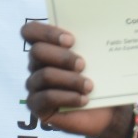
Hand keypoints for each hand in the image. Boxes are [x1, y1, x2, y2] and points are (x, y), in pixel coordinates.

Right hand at [22, 21, 133, 137]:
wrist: (106, 111)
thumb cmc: (101, 79)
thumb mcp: (98, 59)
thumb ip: (92, 42)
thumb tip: (103, 26)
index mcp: (49, 46)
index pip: (31, 31)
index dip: (47, 32)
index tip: (71, 40)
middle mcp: (37, 64)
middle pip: (37, 51)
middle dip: (62, 56)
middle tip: (83, 64)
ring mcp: (34, 85)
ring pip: (44, 75)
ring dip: (70, 79)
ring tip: (89, 86)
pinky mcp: (36, 105)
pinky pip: (46, 97)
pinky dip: (68, 97)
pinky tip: (84, 99)